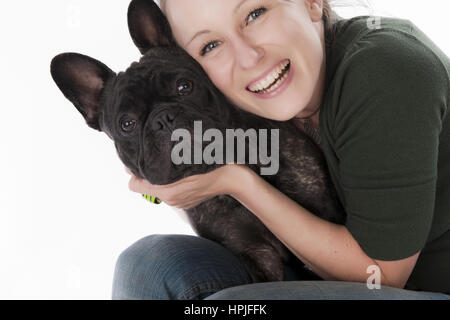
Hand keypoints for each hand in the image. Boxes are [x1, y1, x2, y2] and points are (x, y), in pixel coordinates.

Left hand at [126, 164, 246, 209]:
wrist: (232, 179)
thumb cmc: (211, 165)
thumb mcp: (186, 158)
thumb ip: (163, 160)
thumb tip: (141, 156)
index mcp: (167, 191)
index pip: (134, 185)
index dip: (133, 173)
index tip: (137, 160)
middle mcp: (170, 200)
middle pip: (145, 187)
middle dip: (146, 174)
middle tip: (151, 157)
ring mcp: (178, 203)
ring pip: (158, 188)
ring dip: (159, 178)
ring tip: (168, 162)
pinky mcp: (185, 202)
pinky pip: (170, 192)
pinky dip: (170, 183)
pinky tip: (180, 172)